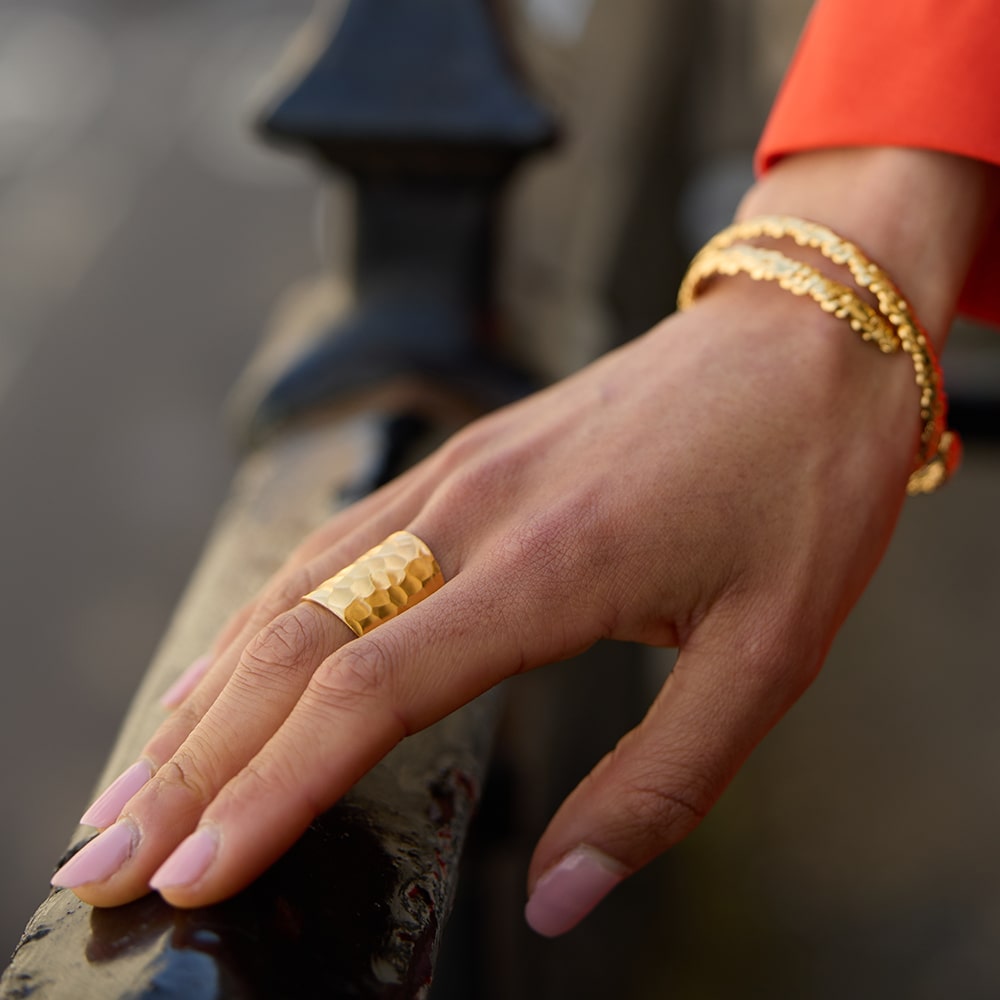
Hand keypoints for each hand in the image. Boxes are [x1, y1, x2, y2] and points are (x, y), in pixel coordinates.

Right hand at [53, 276, 917, 933]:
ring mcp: (458, 473)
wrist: (809, 337)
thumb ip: (659, 786)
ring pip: (295, 589)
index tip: (193, 876)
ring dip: (208, 692)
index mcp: (551, 568)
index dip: (268, 793)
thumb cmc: (802, 489)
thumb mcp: (768, 657)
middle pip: (295, 647)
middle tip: (104, 851)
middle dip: (191, 763)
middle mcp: (475, 512)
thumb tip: (564, 897)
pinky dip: (263, 616)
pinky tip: (228, 661)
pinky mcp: (465, 457)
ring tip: (139, 778)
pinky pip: (335, 541)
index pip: (366, 695)